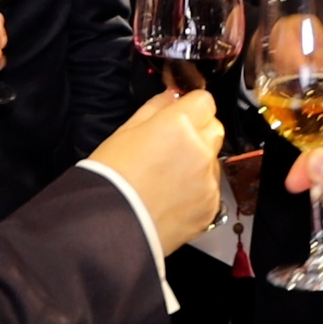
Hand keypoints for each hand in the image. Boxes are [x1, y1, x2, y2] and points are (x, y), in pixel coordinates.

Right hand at [89, 90, 224, 253]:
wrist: (109, 225)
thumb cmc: (110, 179)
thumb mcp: (125, 131)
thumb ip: (154, 109)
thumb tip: (171, 98)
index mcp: (179, 125)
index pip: (205, 101)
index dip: (191, 106)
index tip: (182, 114)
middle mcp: (200, 150)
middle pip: (214, 128)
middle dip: (198, 132)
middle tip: (172, 146)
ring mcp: (208, 181)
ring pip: (213, 160)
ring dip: (198, 163)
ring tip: (167, 178)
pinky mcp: (210, 207)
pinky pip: (211, 189)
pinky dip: (197, 191)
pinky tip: (171, 197)